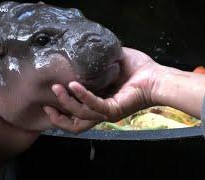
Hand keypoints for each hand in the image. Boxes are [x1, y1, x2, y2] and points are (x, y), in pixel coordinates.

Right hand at [43, 47, 163, 132]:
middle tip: (47, 105)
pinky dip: (83, 96)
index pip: (76, 115)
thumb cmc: (138, 70)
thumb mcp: (111, 63)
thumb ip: (95, 62)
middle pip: (74, 125)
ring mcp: (107, 113)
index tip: (49, 102)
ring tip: (57, 88)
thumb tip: (82, 52)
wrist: (157, 77)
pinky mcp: (114, 110)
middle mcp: (101, 112)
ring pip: (80, 116)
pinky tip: (74, 85)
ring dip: (66, 103)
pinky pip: (94, 105)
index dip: (60, 113)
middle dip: (58, 118)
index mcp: (98, 104)